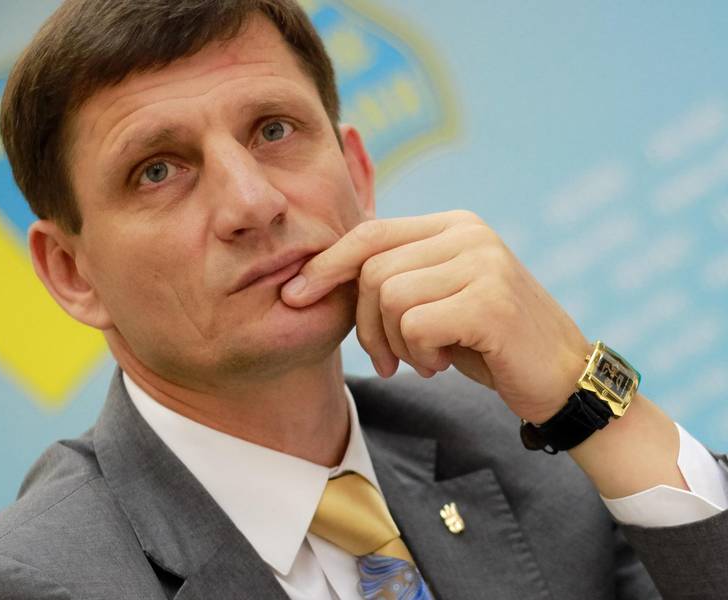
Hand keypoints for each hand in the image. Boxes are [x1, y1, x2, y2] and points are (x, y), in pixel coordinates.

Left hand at [281, 210, 591, 423]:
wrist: (558, 379)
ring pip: (389, 297)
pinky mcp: (490, 301)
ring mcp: (484, 262)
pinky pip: (415, 325)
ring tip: (424, 359)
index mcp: (452, 225)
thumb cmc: (487, 343)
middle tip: (388, 358)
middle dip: (365, 325)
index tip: (294, 295)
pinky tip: (443, 364)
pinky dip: (418, 355)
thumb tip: (317, 273)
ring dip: (395, 343)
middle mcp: (468, 233)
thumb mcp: (437, 298)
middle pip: (372, 271)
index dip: (326, 265)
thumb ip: (395, 275)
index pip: (369, 233)